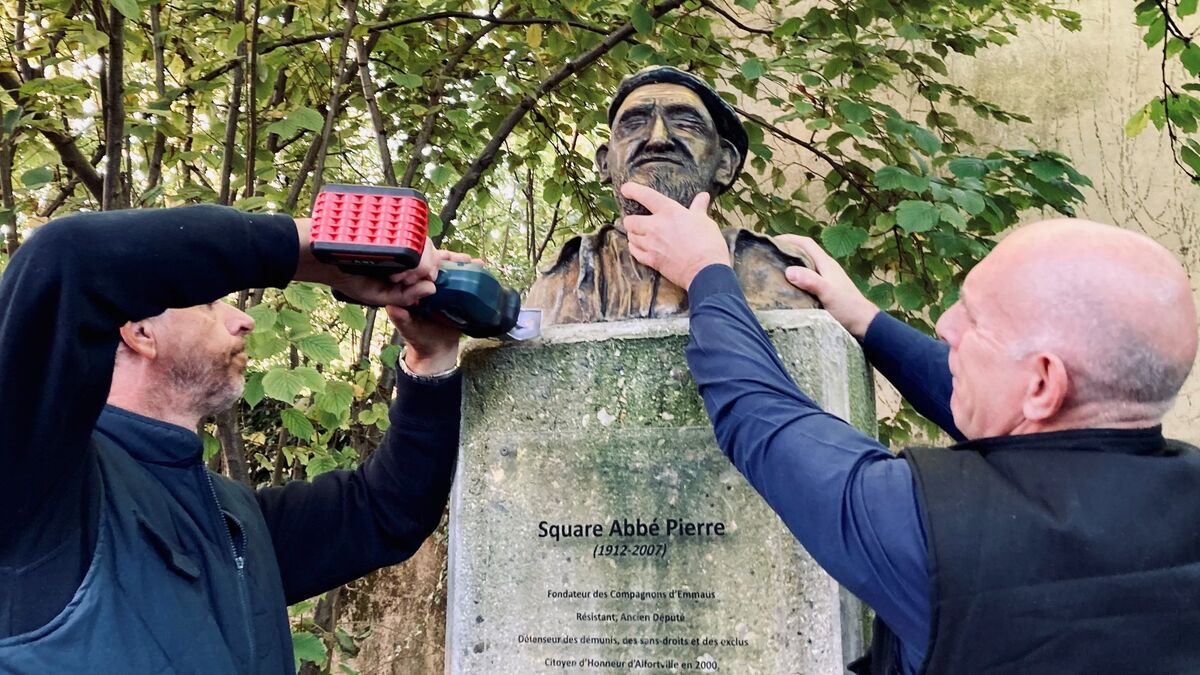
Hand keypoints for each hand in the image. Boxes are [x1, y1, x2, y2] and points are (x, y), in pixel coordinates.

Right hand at [294, 217, 440, 306]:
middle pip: (431, 250)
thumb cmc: (347, 277)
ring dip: (415, 263)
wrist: (320, 259)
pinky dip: (405, 247)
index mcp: (404, 259)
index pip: (433, 257)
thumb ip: (404, 297)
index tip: (439, 269)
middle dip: (424, 269)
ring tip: (394, 275)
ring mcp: (393, 230)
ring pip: (423, 242)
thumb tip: (431, 288)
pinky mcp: (383, 220)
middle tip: (400, 280)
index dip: (441, 263)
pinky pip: (406, 228)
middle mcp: (402, 244)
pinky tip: (395, 265)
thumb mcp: (377, 295)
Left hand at [385, 246, 481, 374]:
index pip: (420, 267)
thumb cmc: (418, 338)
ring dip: (463, 264)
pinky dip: (471, 274)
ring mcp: (442, 289)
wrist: (436, 351)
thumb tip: (392, 306)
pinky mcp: (454, 295)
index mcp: (412, 288)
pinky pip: (462, 282)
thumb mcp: (407, 328)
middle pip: (438, 265)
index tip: (441, 258)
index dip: (429, 260)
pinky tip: (480, 268)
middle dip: (451, 259)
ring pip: (451, 271)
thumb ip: (400, 318)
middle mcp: (427, 284)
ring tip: (475, 262)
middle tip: (464, 259)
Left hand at [620, 182, 728, 289]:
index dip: (632, 190)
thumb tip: (703, 196)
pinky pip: (635, 252)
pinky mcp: (651, 260)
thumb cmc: (708, 243)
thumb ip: (698, 208)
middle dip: (630, 220)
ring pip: (631, 237)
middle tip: (636, 220)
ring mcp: (651, 244)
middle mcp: (655, 226)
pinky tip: (638, 247)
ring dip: (633, 234)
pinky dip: (635, 248)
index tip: (626, 189)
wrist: (706, 271)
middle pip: (630, 220)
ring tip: (638, 234)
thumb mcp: (705, 221)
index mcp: (669, 211)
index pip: (646, 196)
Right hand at [775, 235, 878, 338]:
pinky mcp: (823, 290)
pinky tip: (786, 287)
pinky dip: (794, 279)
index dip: (789, 238)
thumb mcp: (828, 293)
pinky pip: (805, 279)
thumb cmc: (848, 307)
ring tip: (772, 270)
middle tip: (767, 256)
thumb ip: (810, 281)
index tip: (772, 240)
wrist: (863, 323)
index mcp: (826, 263)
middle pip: (803, 253)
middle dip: (786, 250)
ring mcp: (825, 279)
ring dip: (790, 265)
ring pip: (804, 266)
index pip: (806, 243)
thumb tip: (789, 270)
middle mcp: (824, 268)